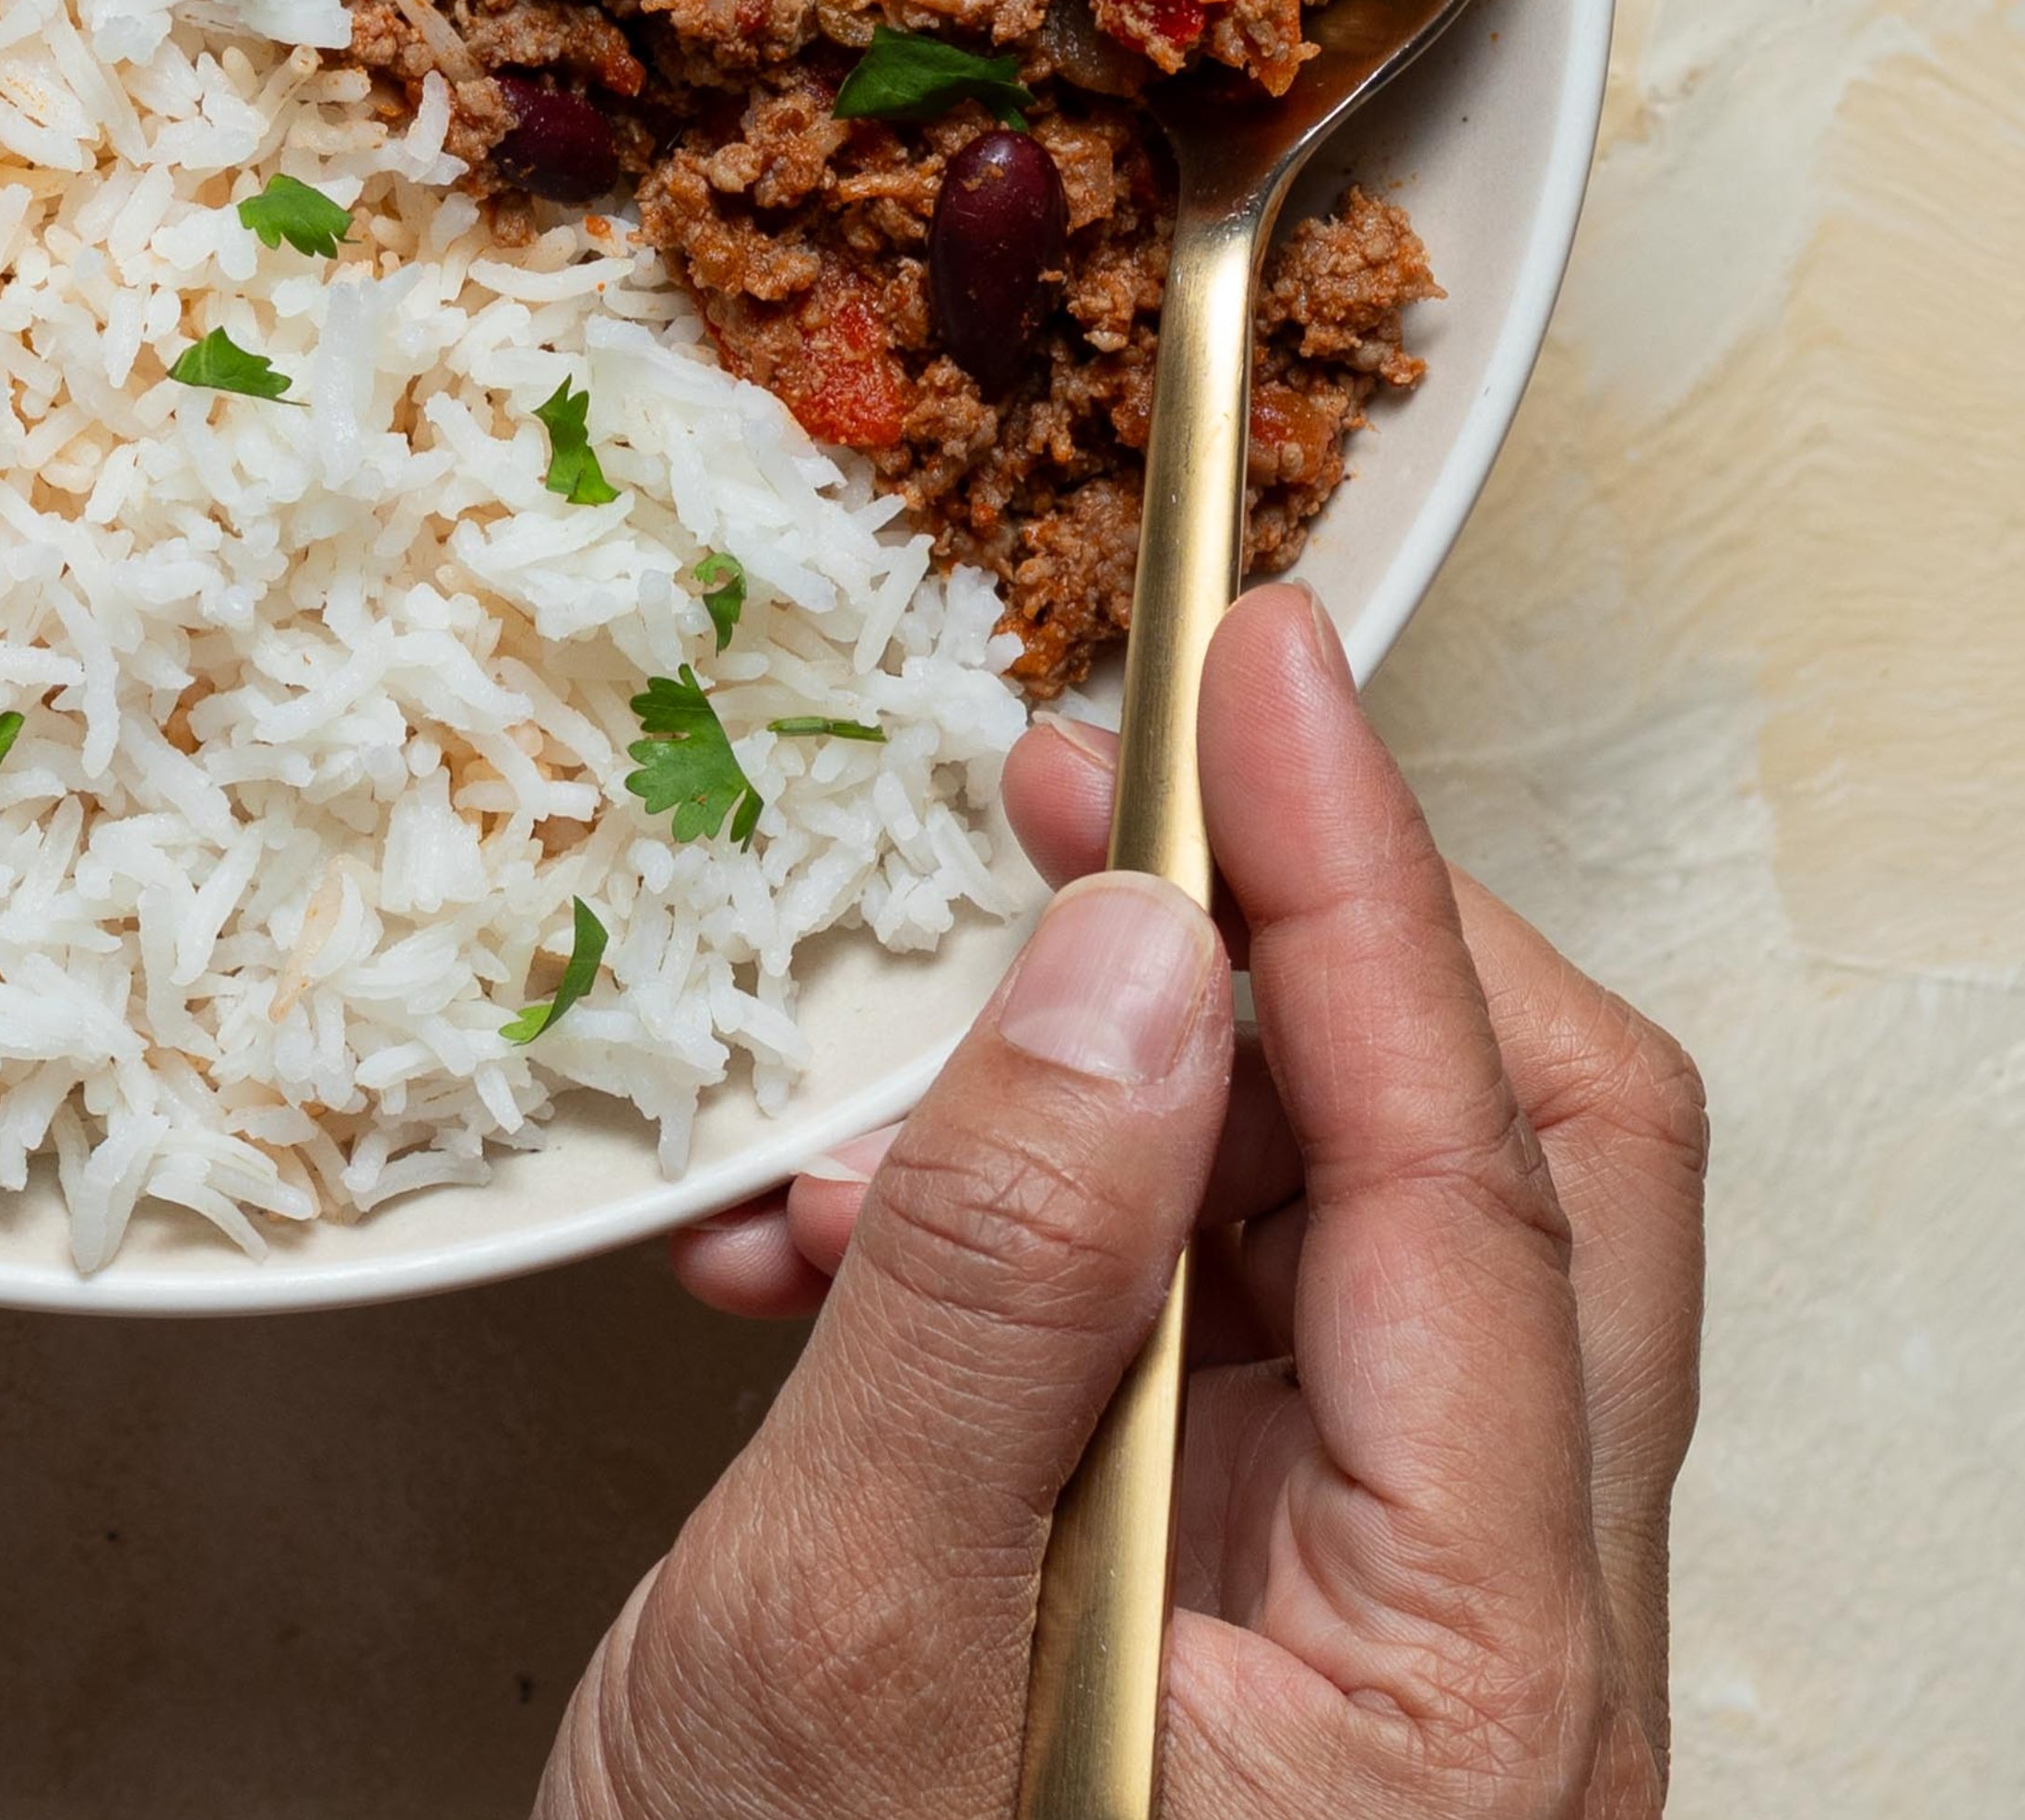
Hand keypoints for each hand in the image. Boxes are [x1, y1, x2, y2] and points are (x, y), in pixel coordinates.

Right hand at [549, 583, 1703, 1819]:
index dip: (1353, 864)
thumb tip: (1131, 959)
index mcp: (1469, 1688)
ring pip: (1348, 1242)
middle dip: (1286, 940)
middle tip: (1092, 783)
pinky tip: (851, 1256)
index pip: (1475, 1163)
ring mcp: (1394, 1654)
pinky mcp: (1271, 1640)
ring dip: (1121, 1104)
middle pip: (1503, 1179)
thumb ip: (1005, 1282)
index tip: (1248, 652)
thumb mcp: (839, 1638)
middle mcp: (1499, 1664)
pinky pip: (1218, 1353)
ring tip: (879, 1100)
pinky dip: (1050, 1247)